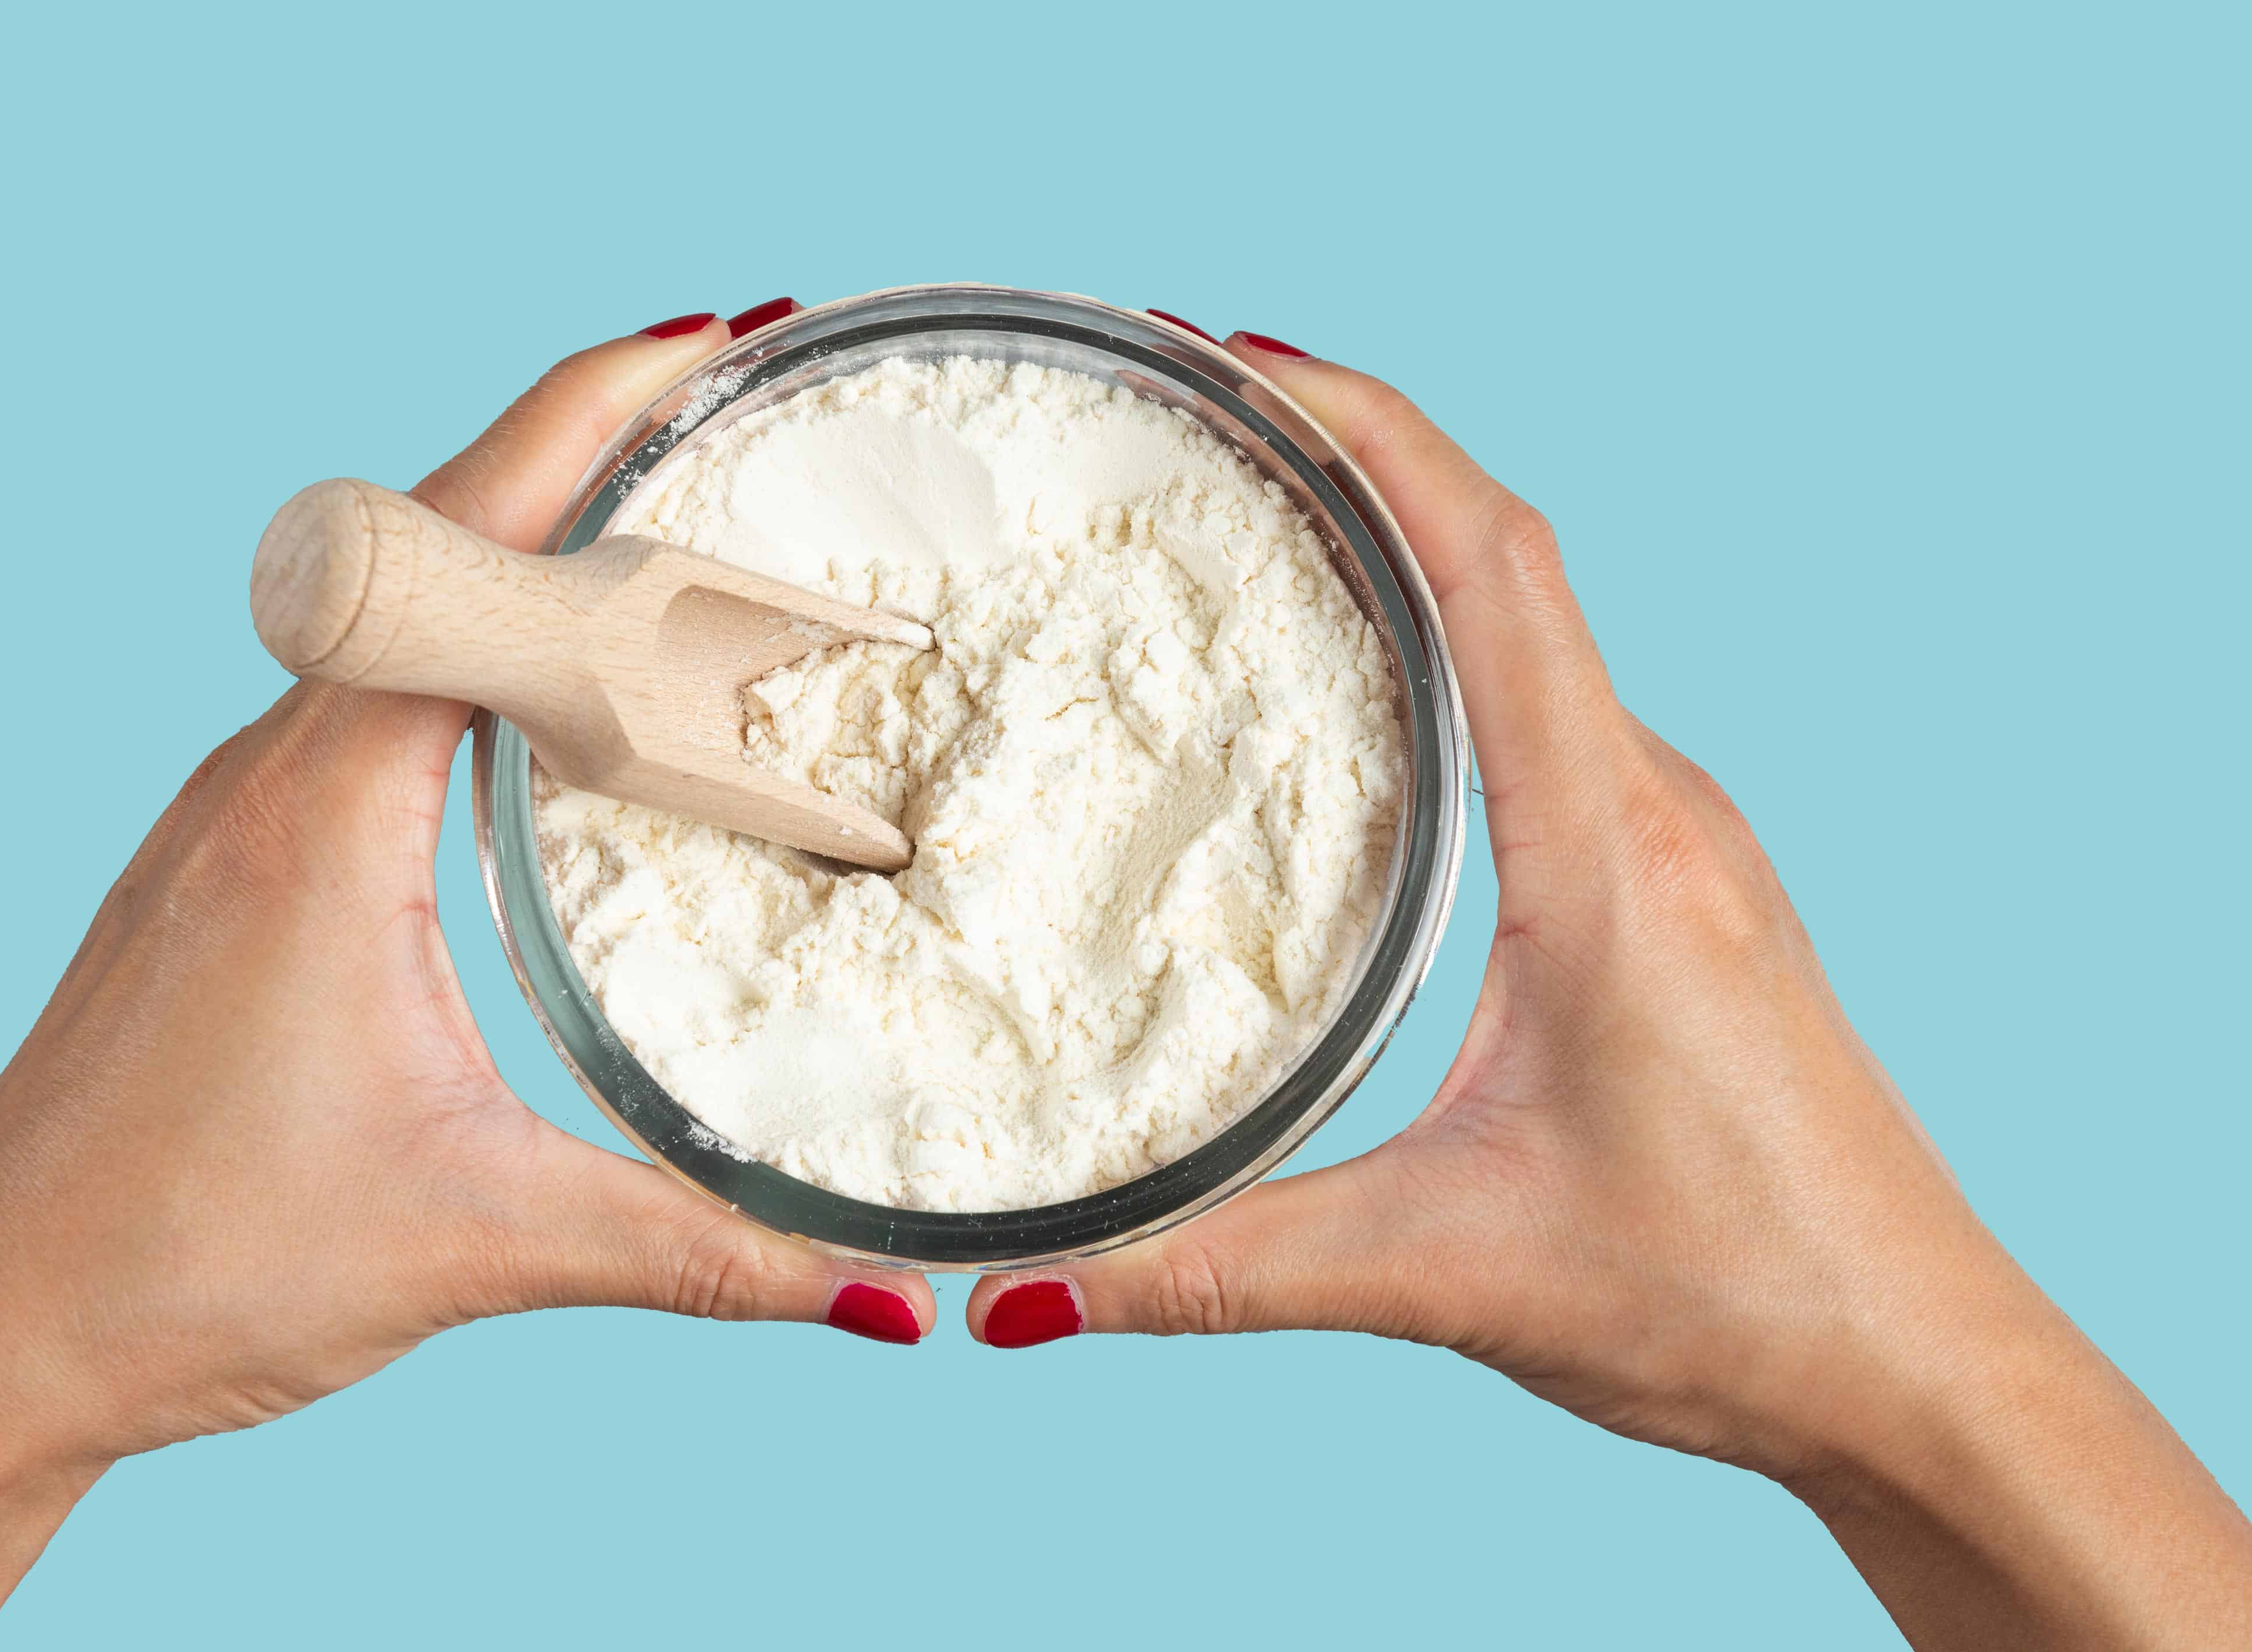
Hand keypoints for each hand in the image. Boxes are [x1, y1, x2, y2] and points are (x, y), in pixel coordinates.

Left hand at [0, 312, 933, 1651]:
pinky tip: (548, 706)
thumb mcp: (474, 1241)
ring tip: (673, 534)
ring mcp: (239, 815)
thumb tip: (874, 1294)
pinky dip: (478, 653)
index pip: (470, 546)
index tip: (714, 341)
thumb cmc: (179, 1263)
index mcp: (325, 811)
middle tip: (743, 414)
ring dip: (531, 555)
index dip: (594, 417)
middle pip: (441, 543)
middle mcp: (270, 778)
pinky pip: (369, 699)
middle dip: (595, 455)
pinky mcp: (234, 867)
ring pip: (401, 617)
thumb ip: (690, 1248)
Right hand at [967, 330, 2251, 1648]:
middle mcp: (1659, 811)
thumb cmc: (1733, 1295)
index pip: (1497, 570)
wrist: (1918, 1366)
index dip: (1375, 434)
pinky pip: (1559, 712)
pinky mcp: (1682, 889)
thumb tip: (1021, 1298)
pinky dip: (1459, 649)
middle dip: (1362, 455)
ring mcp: (1682, 842)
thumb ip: (1222, 1273)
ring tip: (1267, 516)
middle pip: (1512, 560)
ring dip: (1416, 547)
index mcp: (1610, 852)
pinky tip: (1375, 693)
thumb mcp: (1447, 1271)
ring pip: (1541, 633)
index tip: (1245, 364)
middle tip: (1207, 413)